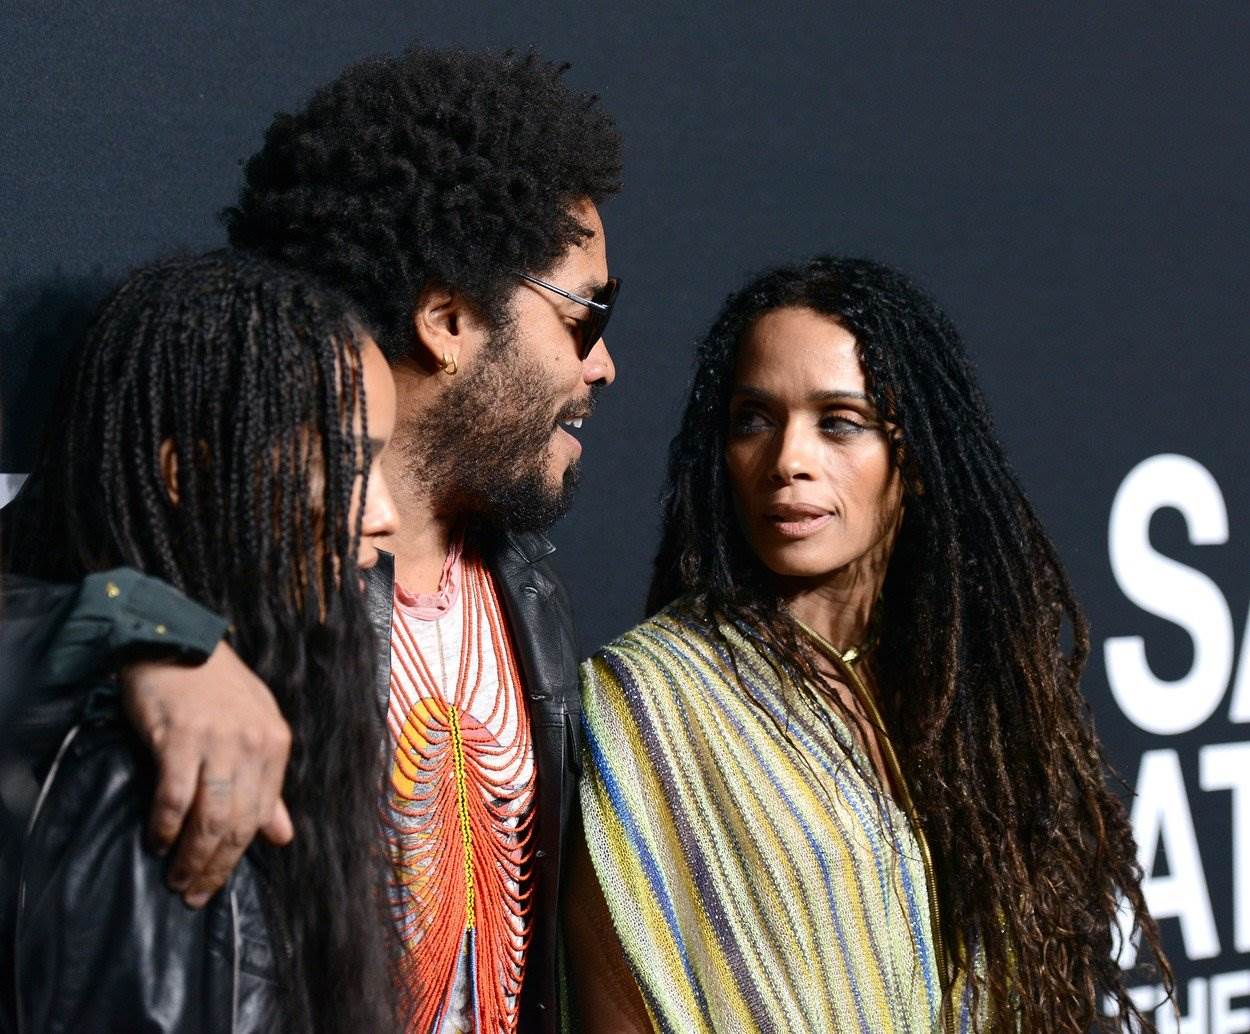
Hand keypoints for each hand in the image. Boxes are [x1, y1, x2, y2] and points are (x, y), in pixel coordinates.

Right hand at [121, 640, 293, 907]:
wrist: (176, 640)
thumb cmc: (215, 687)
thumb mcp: (253, 728)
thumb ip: (266, 784)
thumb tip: (281, 836)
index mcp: (275, 744)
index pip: (260, 815)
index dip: (237, 855)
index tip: (215, 883)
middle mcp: (253, 744)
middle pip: (237, 822)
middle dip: (214, 866)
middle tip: (192, 894)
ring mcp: (217, 741)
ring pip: (210, 817)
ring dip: (191, 856)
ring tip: (175, 879)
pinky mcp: (179, 737)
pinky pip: (175, 796)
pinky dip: (165, 825)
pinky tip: (156, 841)